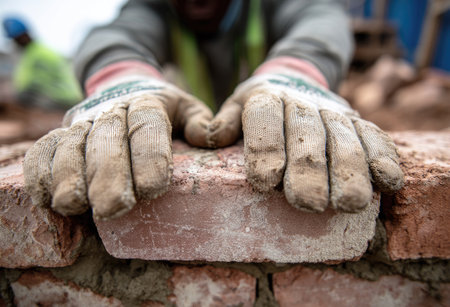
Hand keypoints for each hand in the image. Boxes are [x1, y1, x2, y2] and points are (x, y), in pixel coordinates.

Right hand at [24, 67, 211, 219]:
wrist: (124, 90)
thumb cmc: (163, 111)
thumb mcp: (188, 109)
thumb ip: (200, 122)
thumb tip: (209, 138)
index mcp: (147, 103)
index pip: (147, 125)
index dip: (150, 156)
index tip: (153, 189)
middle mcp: (111, 111)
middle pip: (106, 139)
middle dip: (107, 174)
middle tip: (113, 208)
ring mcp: (82, 122)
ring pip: (70, 145)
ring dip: (69, 176)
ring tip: (74, 205)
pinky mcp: (60, 134)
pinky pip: (43, 150)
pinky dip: (41, 173)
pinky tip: (48, 198)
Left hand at [205, 59, 402, 211]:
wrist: (296, 79)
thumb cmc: (261, 106)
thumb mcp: (236, 106)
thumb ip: (223, 122)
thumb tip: (208, 138)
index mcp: (267, 98)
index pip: (265, 120)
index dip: (264, 149)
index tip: (263, 182)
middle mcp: (303, 104)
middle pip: (307, 137)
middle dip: (308, 171)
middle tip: (307, 203)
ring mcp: (335, 112)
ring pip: (345, 140)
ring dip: (349, 172)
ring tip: (348, 204)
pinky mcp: (360, 122)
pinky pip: (377, 137)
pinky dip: (385, 158)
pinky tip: (389, 182)